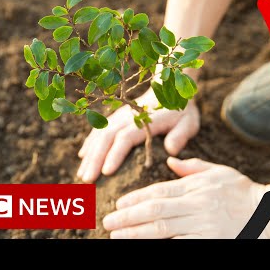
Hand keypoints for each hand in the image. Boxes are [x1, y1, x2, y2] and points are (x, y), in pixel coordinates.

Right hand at [77, 88, 200, 182]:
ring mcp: (119, 116)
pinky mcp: (115, 117)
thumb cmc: (180, 112)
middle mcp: (127, 117)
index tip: (106, 172)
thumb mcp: (188, 123)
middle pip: (107, 138)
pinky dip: (90, 143)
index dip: (115, 155)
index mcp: (145, 121)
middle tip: (87, 180)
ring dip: (89, 155)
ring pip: (99, 135)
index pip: (126, 138)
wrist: (170, 89)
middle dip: (95, 159)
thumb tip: (171, 150)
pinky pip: (99, 129)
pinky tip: (82, 157)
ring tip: (81, 175)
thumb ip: (180, 136)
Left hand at [103, 157, 267, 238]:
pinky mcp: (209, 241)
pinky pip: (180, 244)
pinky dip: (161, 244)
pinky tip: (144, 245)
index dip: (135, 198)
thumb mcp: (219, 172)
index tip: (118, 204)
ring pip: (163, 230)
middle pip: (155, 211)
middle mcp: (196, 206)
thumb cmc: (242, 191)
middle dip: (128, 217)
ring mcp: (202, 226)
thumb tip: (170, 161)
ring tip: (117, 236)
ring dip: (137, 233)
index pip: (159, 192)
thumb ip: (193, 167)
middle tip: (108, 223)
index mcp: (196, 187)